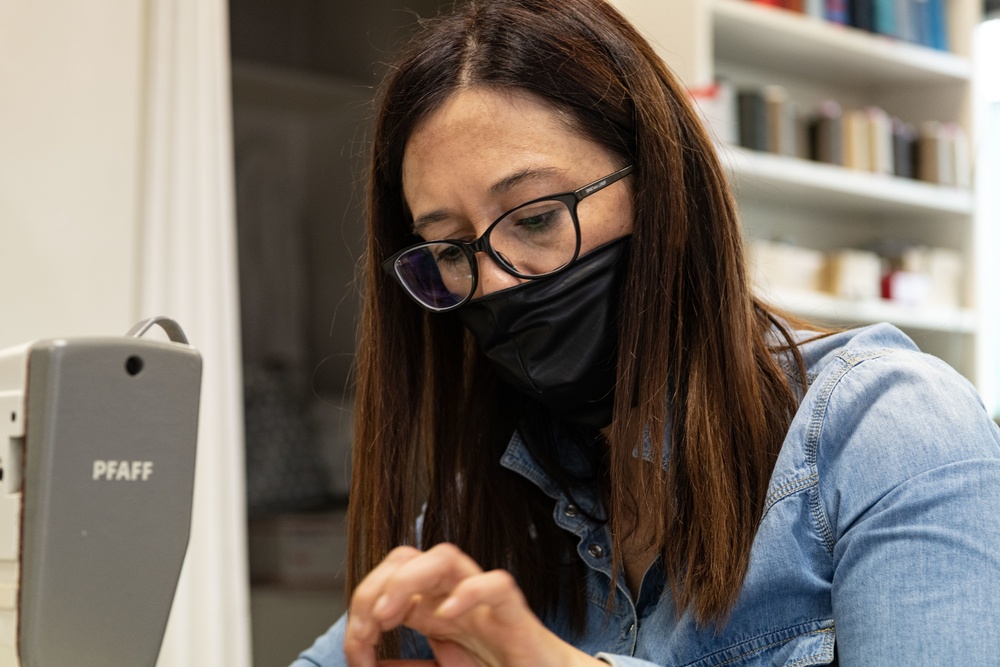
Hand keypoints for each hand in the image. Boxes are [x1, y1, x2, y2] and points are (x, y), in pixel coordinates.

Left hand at [342, 543, 603, 666]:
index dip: (361, 607)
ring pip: (447, 557)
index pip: (388, 578)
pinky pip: (498, 586)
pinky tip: (447, 616)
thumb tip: (367, 664)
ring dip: (408, 580)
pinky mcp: (516, 617)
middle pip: (408, 557)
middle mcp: (456, 598)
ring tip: (389, 616)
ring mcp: (486, 604)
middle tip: (366, 630)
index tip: (356, 655)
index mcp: (435, 609)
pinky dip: (470, 594)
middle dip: (375, 586)